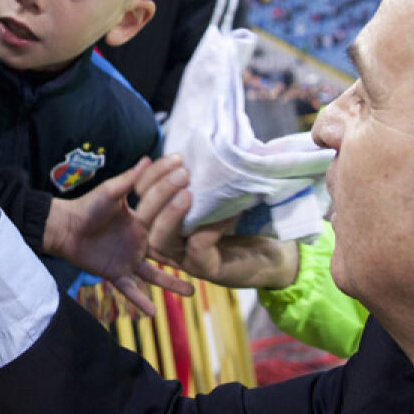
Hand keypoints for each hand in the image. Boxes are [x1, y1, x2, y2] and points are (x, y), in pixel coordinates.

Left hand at [44, 156, 193, 315]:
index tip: (201, 205)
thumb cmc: (86, 206)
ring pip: (155, 274)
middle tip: (208, 255)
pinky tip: (153, 312)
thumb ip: (128, 179)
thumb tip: (147, 158)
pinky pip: (130, 289)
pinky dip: (140, 301)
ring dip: (172, 283)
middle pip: (168, 250)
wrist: (64, 227)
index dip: (180, 210)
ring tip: (191, 293)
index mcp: (142, 221)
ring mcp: (130, 259)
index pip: (166, 217)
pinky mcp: (116, 273)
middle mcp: (140, 241)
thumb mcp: (108, 192)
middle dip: (187, 254)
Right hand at [134, 161, 299, 288]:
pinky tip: (227, 213)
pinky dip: (210, 227)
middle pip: (143, 219)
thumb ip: (202, 179)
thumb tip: (200, 144)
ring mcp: (185, 258)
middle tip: (182, 172)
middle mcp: (169, 240)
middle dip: (157, 192)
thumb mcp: (218, 196)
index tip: (176, 156)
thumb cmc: (243, 222)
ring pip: (160, 239)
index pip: (141, 196)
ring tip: (189, 192)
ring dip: (171, 213)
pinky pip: (198, 247)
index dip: (151, 175)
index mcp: (166, 219)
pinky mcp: (206, 269)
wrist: (272, 256)